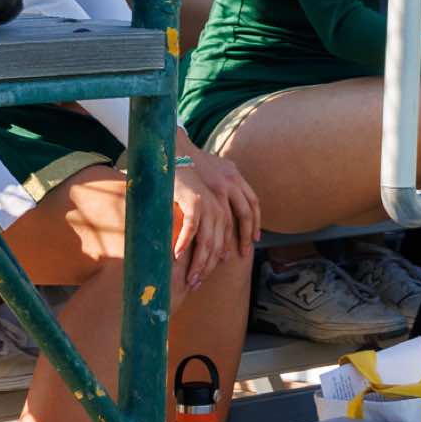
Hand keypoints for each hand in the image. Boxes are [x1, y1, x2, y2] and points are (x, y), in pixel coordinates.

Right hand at [173, 148, 259, 290]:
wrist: (169, 144)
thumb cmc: (186, 162)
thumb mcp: (212, 171)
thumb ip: (221, 189)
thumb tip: (221, 216)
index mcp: (234, 178)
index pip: (250, 207)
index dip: (251, 228)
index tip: (247, 247)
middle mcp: (227, 185)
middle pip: (232, 228)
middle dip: (227, 252)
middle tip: (215, 271)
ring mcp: (210, 193)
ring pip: (211, 236)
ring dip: (202, 260)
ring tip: (193, 276)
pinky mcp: (192, 197)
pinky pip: (192, 228)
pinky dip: (185, 244)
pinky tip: (177, 256)